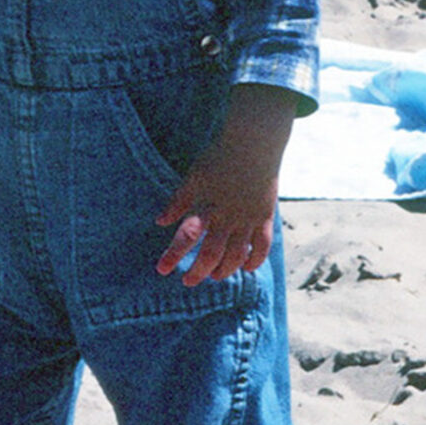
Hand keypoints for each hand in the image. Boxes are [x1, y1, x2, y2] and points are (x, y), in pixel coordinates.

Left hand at [155, 83, 298, 286]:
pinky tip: (246, 268)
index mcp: (207, 205)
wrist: (254, 142)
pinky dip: (254, 260)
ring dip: (224, 270)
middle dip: (197, 271)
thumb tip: (160, 221)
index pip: (187, 235)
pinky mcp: (265, 217)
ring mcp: (248, 218)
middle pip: (211, 253)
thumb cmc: (220, 157)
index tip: (162, 269)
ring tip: (214, 277)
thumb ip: (178, 200)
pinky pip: (262, 246)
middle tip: (187, 282)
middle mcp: (227, 216)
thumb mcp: (194, 176)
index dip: (174, 254)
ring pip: (236, 254)